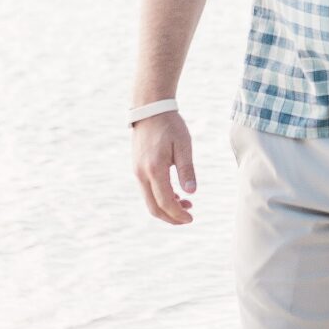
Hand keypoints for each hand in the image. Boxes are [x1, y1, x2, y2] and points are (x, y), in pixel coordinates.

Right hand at [133, 110, 196, 224]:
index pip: (165, 202)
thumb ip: (187, 170)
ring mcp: (137, 172)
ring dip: (166, 208)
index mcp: (154, 169)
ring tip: (186, 204)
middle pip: (154, 207)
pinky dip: (160, 197)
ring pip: (149, 200)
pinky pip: (147, 190)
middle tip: (188, 218)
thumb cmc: (170, 125)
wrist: (150, 109)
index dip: (178, 214)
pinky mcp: (137, 168)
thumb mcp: (183, 145)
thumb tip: (191, 192)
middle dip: (171, 217)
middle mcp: (142, 174)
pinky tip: (175, 193)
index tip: (191, 218)